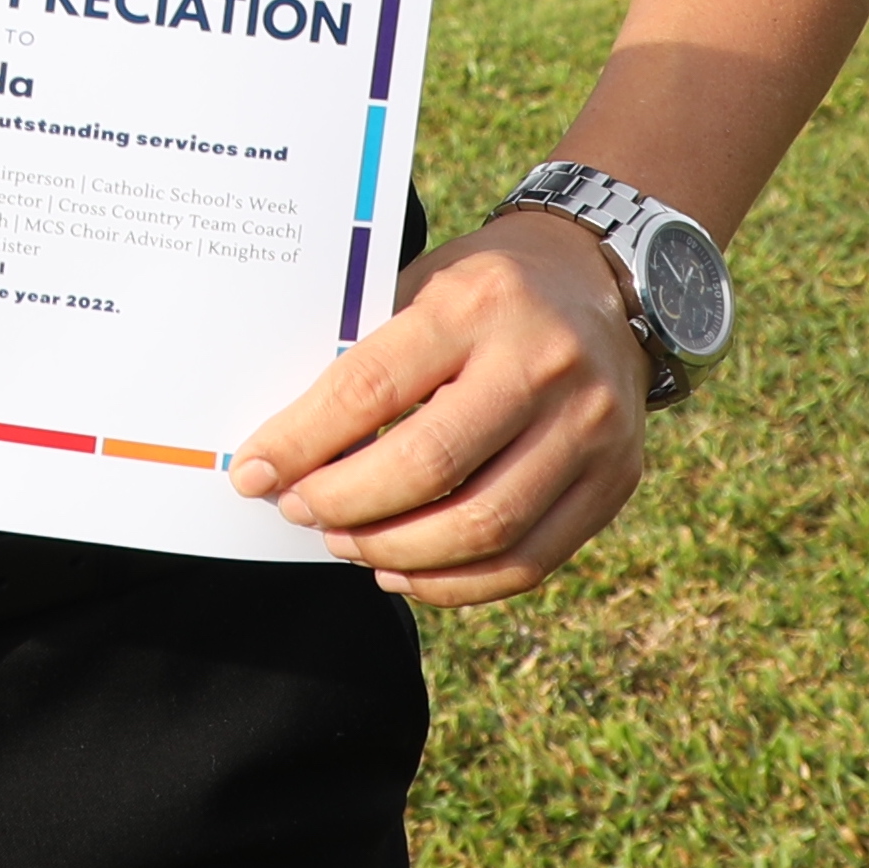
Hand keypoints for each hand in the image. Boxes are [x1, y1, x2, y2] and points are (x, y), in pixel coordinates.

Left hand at [226, 212, 647, 603]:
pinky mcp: (615, 480)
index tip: (253, 473)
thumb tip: (286, 447)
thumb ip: (367, 358)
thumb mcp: (424, 287)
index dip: (302, 441)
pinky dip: (454, 583)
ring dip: (394, 551)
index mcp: (477, 303)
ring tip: (344, 542)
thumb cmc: (486, 291)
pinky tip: (401, 570)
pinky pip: (526, 561)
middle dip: (345, 503)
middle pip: (428, 467)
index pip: (371, 387)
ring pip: (482, 527)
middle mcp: (543, 364)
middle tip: (300, 511)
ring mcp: (590, 427)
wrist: (602, 284)